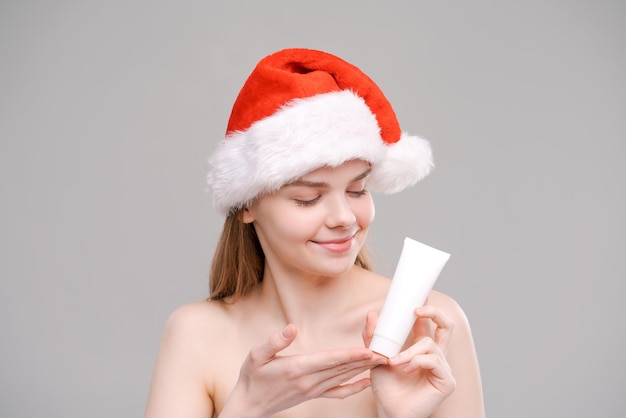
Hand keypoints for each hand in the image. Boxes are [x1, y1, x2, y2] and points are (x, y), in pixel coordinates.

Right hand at [220, 324, 385, 417]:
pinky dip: (354, 388)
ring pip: (343, 378)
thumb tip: (292, 328)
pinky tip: (366, 382)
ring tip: (381, 360)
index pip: (330, 360)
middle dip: (365, 360)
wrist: (249, 405)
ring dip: (363, 369)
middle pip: (342, 368)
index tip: (368, 350)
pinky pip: (338, 392)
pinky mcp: (313, 395)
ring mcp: (313, 390)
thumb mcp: (256, 355)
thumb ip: (274, 341)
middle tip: (385, 352)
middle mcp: (309, 381)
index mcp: (297, 368)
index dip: (350, 355)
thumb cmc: (252, 377)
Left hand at [363, 305, 456, 417]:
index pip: (429, 324)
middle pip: (447, 326)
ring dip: (409, 351)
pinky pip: (434, 361)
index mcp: (422, 349)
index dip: (427, 309)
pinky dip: (416, 362)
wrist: (389, 411)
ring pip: (430, 345)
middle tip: (417, 310)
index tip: (416, 298)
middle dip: (434, 313)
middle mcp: (436, 357)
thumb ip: (374, 336)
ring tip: (394, 361)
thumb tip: (372, 313)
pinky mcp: (447, 382)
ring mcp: (443, 369)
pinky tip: (405, 370)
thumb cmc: (386, 387)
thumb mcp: (376, 356)